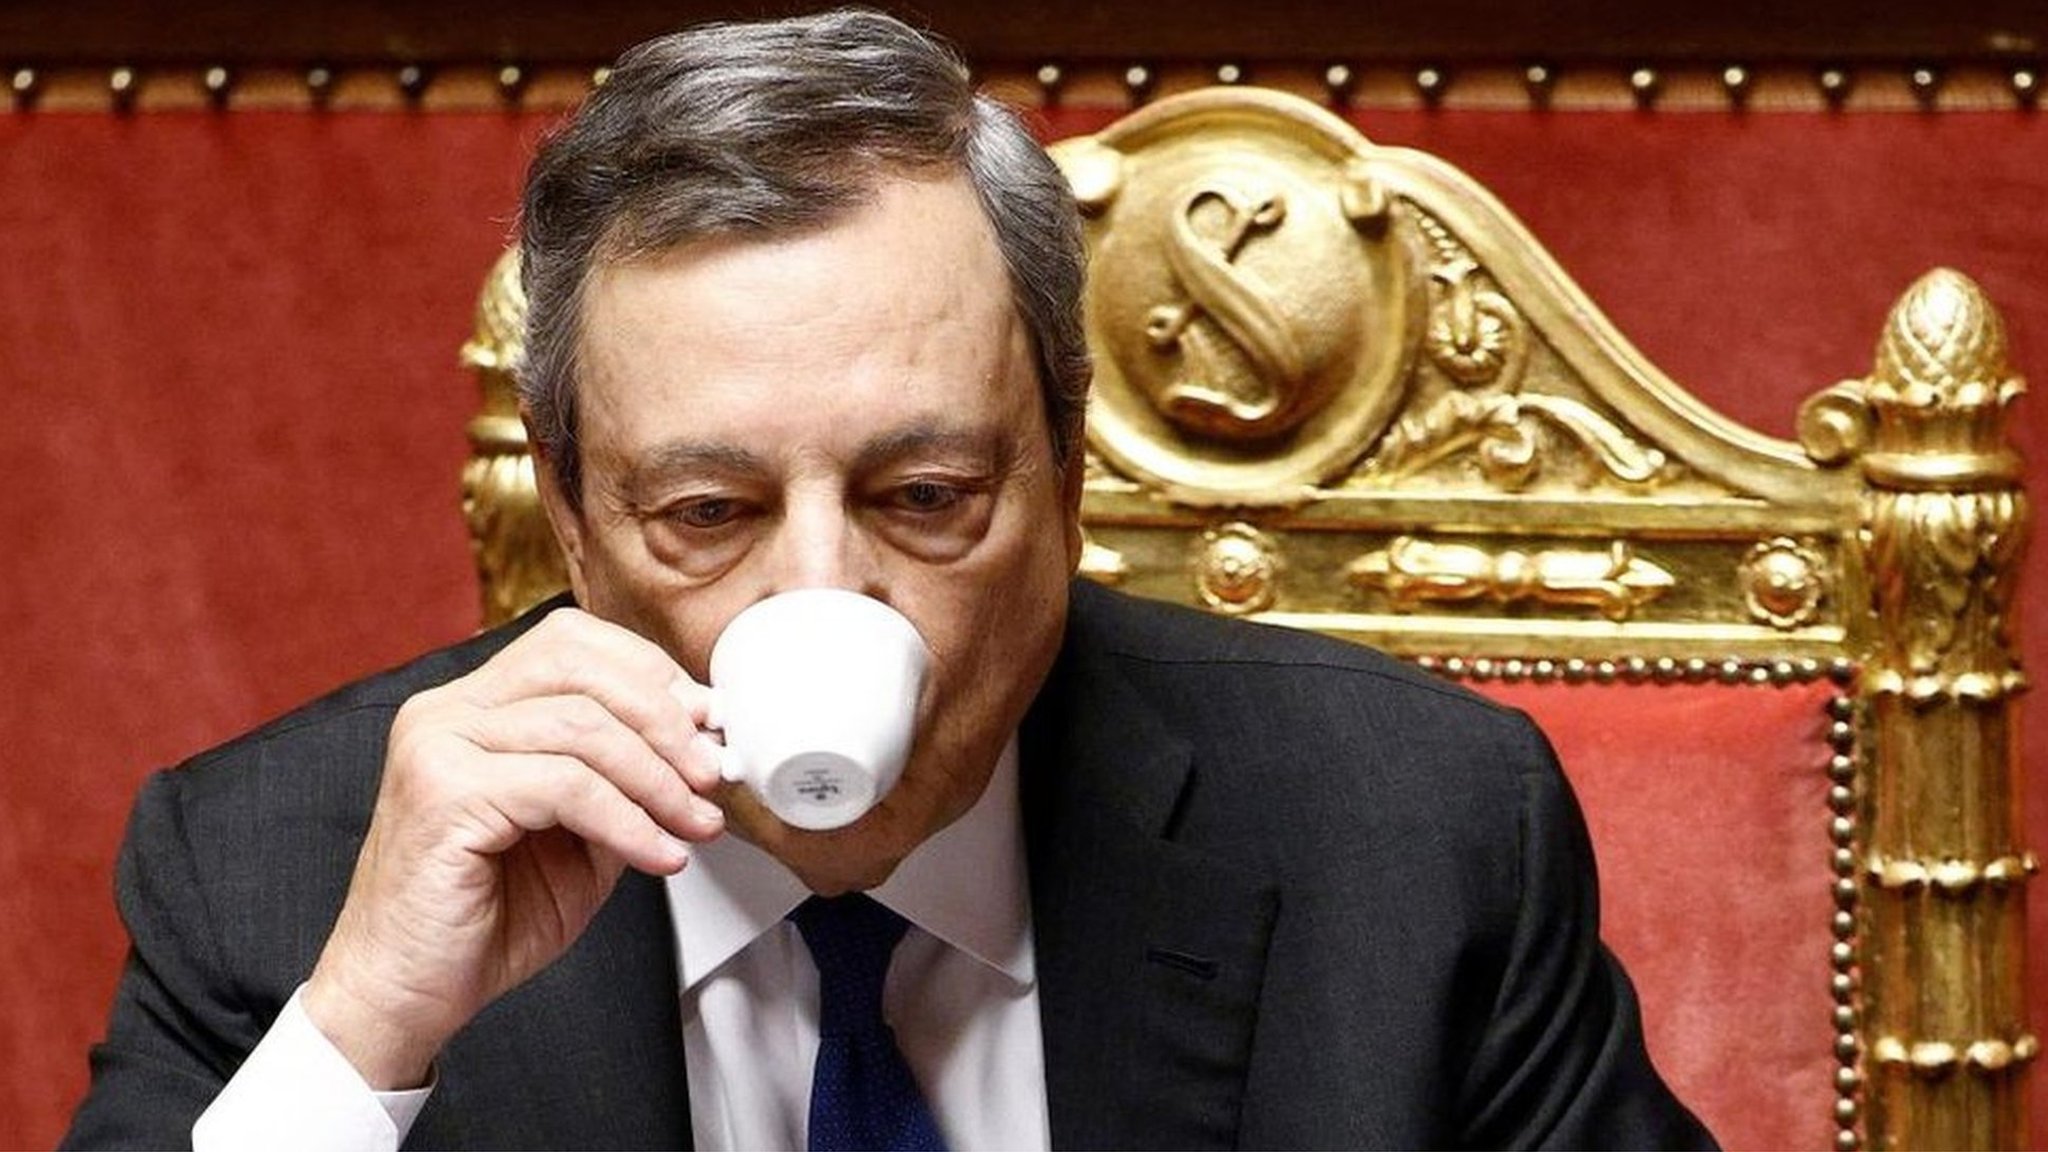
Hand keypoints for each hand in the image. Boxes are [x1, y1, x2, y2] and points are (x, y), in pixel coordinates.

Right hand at [302, 608, 725, 1087]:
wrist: (407, 995)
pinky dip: (628, 821)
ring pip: (582, 725)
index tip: (706, 724)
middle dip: (664, 718)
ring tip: (695, 824)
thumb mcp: (582, 835)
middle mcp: (447, 711)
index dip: (650, 673)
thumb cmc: (484, 920)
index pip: (572, 642)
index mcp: (474, 706)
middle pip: (579, 665)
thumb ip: (626, 781)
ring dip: (658, 778)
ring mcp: (437, 745)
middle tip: (711, 774)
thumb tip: (702, 745)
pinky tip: (658, 854)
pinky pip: (565, 785)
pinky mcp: (443, 793)